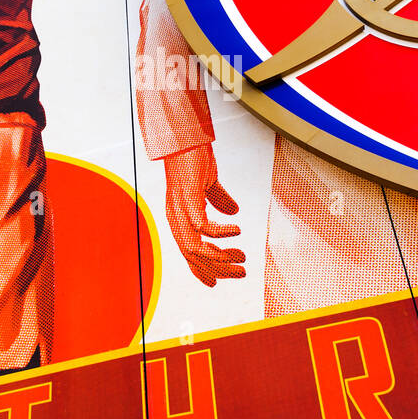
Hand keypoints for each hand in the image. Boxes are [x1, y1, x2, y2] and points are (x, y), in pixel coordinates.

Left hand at [162, 144, 243, 286]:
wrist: (185, 135)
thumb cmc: (193, 157)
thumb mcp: (208, 183)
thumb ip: (219, 200)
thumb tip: (233, 212)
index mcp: (179, 217)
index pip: (188, 253)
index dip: (201, 270)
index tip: (217, 283)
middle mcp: (176, 217)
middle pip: (193, 256)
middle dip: (218, 269)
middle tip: (241, 272)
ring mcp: (180, 209)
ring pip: (195, 248)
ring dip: (220, 257)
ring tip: (241, 256)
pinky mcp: (187, 197)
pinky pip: (203, 226)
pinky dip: (220, 233)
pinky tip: (237, 231)